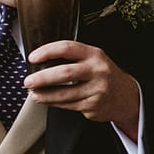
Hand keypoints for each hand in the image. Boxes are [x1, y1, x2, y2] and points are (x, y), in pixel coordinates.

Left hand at [24, 41, 141, 138]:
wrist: (126, 96)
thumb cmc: (102, 75)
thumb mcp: (93, 60)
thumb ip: (72, 59)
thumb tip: (39, 63)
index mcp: (94, 55)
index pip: (67, 48)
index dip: (47, 52)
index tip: (33, 58)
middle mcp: (97, 71)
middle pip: (64, 73)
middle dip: (41, 78)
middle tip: (28, 81)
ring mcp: (96, 89)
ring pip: (63, 94)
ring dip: (44, 95)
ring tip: (34, 93)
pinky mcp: (93, 105)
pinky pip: (67, 105)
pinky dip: (54, 103)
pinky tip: (47, 100)